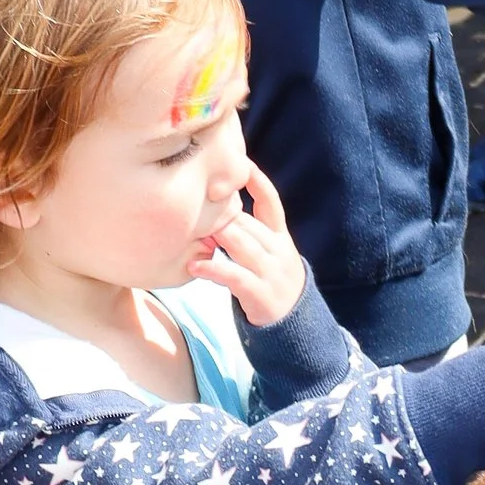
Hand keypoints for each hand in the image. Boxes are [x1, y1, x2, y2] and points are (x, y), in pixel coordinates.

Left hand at [201, 161, 307, 330]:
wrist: (294, 322)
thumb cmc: (270, 281)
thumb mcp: (270, 252)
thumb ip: (250, 231)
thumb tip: (218, 207)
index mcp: (280, 236)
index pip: (270, 202)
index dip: (257, 181)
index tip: (241, 162)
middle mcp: (278, 250)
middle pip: (245, 221)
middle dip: (219, 213)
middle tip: (191, 204)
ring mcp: (271, 271)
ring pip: (239, 244)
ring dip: (213, 235)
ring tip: (190, 231)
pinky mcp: (260, 293)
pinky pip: (233, 275)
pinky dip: (212, 268)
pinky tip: (194, 265)